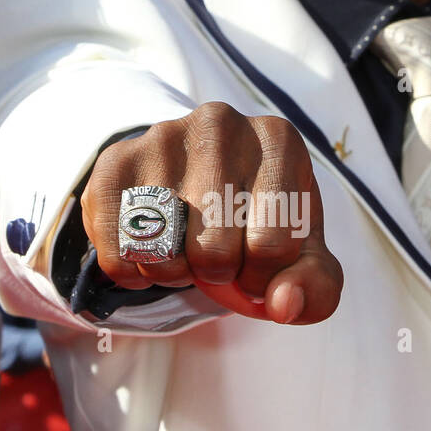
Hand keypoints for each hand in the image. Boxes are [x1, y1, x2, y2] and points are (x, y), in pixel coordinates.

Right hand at [81, 102, 343, 324]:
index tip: (257, 262)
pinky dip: (135, 272)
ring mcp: (162, 138)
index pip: (272, 248)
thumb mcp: (300, 253)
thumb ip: (315, 286)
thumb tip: (284, 306)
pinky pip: (118, 254)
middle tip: (219, 253)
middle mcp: (221, 124)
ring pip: (164, 254)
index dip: (264, 278)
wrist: (194, 184)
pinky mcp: (115, 162)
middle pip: (215, 253)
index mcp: (278, 141)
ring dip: (175, 274)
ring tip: (186, 248)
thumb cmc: (258, 220)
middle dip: (219, 275)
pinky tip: (152, 247)